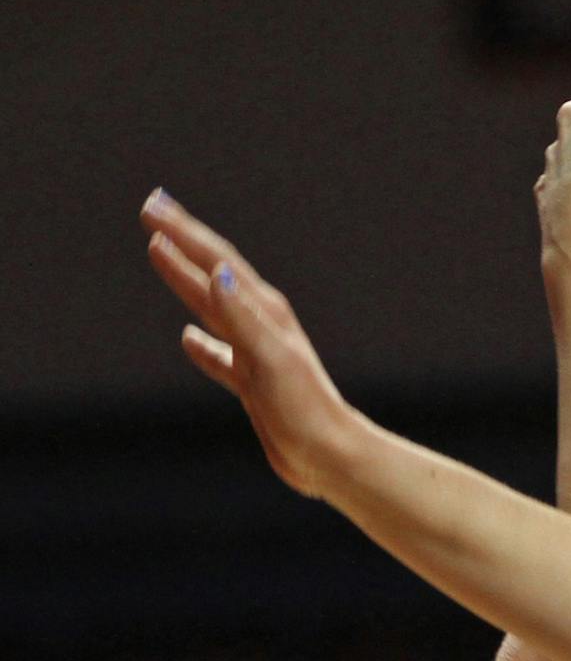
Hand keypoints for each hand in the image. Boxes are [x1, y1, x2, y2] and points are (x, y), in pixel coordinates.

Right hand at [140, 189, 365, 498]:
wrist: (330, 454)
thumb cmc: (303, 408)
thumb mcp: (268, 357)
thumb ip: (241, 315)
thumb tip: (218, 270)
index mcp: (263, 313)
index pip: (217, 261)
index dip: (184, 234)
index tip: (153, 206)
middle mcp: (260, 325)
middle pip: (213, 272)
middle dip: (182, 241)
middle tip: (150, 210)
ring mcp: (256, 353)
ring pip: (213, 306)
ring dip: (186, 280)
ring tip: (163, 255)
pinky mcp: (255, 383)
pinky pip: (220, 354)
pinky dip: (202, 344)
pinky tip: (187, 338)